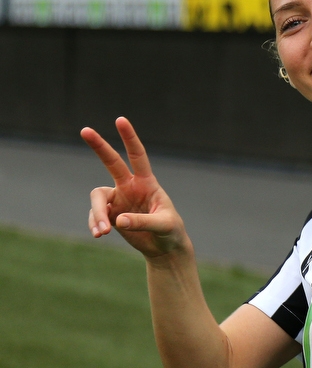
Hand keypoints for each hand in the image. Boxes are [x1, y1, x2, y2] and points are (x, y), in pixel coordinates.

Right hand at [81, 117, 189, 257]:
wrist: (163, 247)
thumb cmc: (170, 231)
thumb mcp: (163, 225)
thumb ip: (142, 222)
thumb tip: (116, 220)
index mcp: (147, 183)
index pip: (137, 156)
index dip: (129, 138)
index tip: (120, 120)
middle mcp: (130, 187)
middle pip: (111, 162)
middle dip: (99, 146)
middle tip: (85, 130)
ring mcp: (118, 200)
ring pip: (98, 198)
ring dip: (97, 213)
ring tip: (104, 232)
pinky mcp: (110, 215)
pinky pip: (96, 215)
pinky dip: (95, 224)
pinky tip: (100, 234)